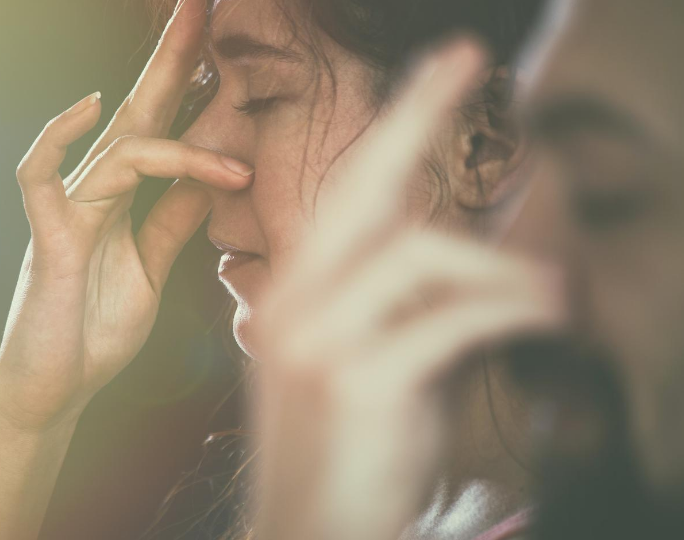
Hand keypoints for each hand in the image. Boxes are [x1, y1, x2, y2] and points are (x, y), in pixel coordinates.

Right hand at [0, 0, 252, 430]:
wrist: (54, 391)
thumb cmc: (95, 331)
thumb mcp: (153, 269)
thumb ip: (174, 221)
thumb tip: (213, 177)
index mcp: (123, 200)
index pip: (162, 127)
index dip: (192, 84)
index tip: (230, 45)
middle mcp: (95, 193)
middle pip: (138, 109)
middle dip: (173, 57)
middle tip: (204, 2)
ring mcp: (69, 211)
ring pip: (116, 142)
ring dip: (170, 119)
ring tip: (225, 108)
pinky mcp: (47, 239)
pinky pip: (40, 175)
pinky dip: (57, 138)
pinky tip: (87, 106)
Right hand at [253, 39, 564, 539]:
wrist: (308, 533)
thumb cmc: (352, 450)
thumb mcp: (375, 363)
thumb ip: (410, 306)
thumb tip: (483, 255)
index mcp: (298, 294)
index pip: (347, 195)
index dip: (396, 127)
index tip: (441, 68)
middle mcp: (294, 303)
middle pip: (361, 190)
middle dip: (413, 116)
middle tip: (463, 55)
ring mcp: (314, 339)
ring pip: (419, 253)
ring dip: (499, 268)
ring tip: (554, 293)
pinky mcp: (353, 381)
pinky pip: (449, 317)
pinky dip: (510, 306)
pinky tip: (549, 311)